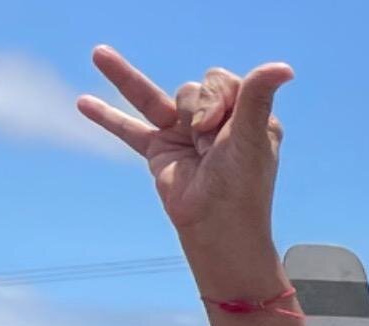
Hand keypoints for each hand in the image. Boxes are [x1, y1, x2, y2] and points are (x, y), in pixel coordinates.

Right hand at [79, 49, 292, 256]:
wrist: (218, 229)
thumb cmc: (241, 186)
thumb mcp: (251, 136)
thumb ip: (257, 99)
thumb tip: (284, 67)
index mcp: (246, 118)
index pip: (221, 82)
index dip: (214, 98)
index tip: (216, 129)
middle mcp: (215, 124)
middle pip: (192, 90)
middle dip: (196, 108)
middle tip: (206, 143)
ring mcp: (183, 136)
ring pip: (151, 98)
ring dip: (124, 76)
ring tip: (99, 52)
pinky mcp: (159, 152)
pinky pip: (128, 128)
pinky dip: (107, 116)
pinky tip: (83, 103)